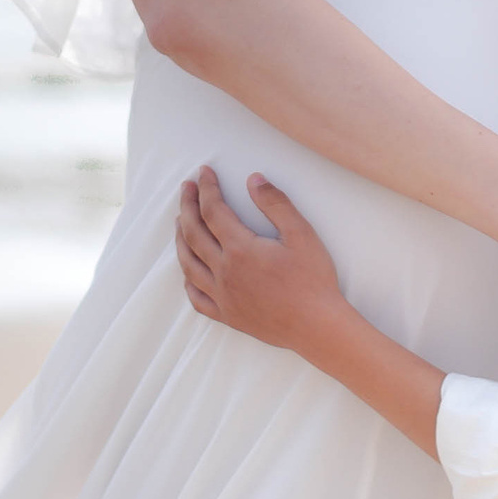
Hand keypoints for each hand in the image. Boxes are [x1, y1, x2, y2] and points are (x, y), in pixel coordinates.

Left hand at [176, 168, 349, 353]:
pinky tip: (189, 271)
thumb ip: (276, 204)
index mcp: (240, 249)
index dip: (207, 188)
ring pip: (188, 264)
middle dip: (187, 206)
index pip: (213, 210)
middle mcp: (224, 272)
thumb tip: (253, 180)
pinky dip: (188, 280)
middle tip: (186, 188)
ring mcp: (222, 296)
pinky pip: (197, 297)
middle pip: (194, 233)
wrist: (317, 326)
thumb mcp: (301, 234)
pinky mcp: (227, 315)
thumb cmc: (313, 280)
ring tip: (179, 222)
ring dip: (181, 239)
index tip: (204, 172)